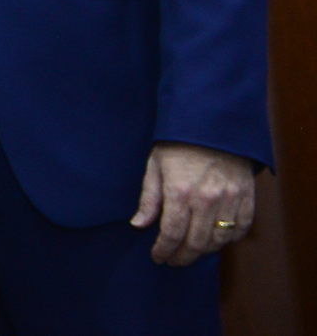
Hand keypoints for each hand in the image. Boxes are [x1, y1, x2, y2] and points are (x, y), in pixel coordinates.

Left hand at [132, 142, 254, 265]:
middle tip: (173, 260)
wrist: (212, 125)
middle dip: (182, 256)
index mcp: (179, 191)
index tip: (158, 257)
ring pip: (219, 240)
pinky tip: (216, 240)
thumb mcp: (155, 166)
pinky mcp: (246, 197)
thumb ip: (149, 198)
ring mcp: (229, 199)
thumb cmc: (178, 144)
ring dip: (204, 251)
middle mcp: (206, 199)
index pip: (171, 233)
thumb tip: (138, 225)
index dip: (163, 250)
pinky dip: (229, 239)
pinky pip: (241, 228)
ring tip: (191, 251)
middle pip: (195, 243)